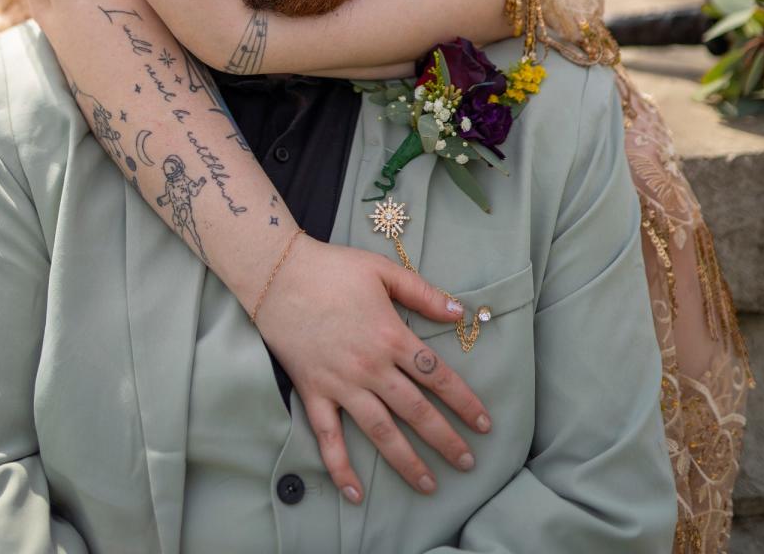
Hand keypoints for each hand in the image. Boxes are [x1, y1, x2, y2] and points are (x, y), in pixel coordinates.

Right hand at [255, 236, 490, 501]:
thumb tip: (459, 311)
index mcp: (392, 337)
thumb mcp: (383, 271)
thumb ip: (422, 293)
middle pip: (416, 411)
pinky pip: (329, 437)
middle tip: (467, 462)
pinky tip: (355, 493)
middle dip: (445, 440)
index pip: (437, 377)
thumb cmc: (333, 269)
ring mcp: (342, 384)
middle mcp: (371, 368)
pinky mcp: (314, 393)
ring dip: (407, 461)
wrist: (279, 275)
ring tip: (429, 484)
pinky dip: (341, 467)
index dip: (464, 402)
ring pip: (381, 432)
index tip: (484, 423)